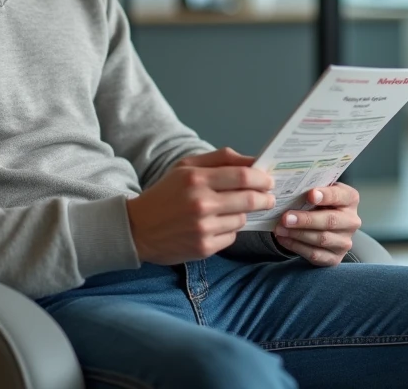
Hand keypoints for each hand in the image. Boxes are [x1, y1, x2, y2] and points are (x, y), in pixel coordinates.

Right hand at [127, 147, 275, 264]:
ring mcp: (203, 228)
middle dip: (265, 198)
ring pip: (242, 219)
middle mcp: (200, 203)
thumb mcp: (186, 167)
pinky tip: (215, 225)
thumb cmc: (165, 193)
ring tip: (231, 210)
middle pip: (249, 199)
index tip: (269, 180)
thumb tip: (253, 160)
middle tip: (268, 197)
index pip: (243, 176)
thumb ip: (220, 158)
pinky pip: (231, 236)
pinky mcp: (204, 248)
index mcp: (196, 179)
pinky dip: (229, 229)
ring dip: (243, 214)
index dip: (262, 178)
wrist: (137, 228)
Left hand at [274, 183, 360, 266]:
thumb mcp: (318, 191)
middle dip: (306, 220)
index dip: (326, 195)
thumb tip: (291, 190)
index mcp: (350, 199)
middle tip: (286, 218)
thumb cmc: (318, 203)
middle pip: (330, 221)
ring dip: (297, 234)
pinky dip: (296, 246)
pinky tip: (284, 238)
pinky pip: (315, 254)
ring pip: (321, 239)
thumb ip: (310, 190)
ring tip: (280, 228)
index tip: (310, 194)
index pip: (340, 195)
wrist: (321, 223)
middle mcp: (351, 221)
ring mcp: (345, 242)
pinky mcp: (335, 258)